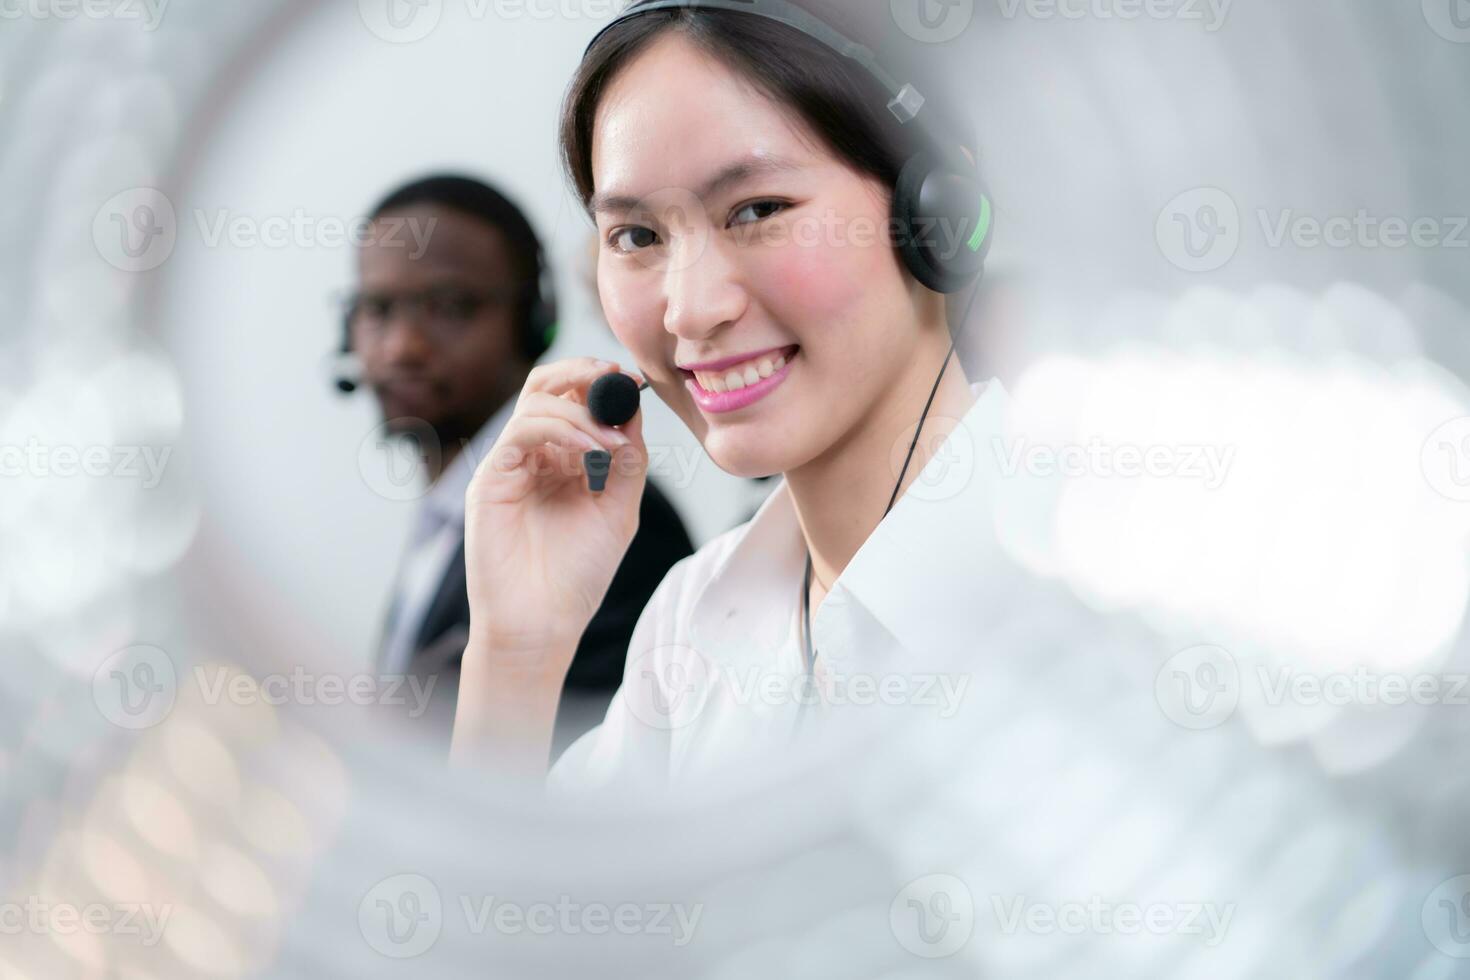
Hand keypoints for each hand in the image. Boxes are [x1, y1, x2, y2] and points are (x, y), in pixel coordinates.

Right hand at [463, 358, 648, 675]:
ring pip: (536, 403)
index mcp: (564, 460)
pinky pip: (520, 432)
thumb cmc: (576, 576)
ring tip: (611, 440)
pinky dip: (559, 430)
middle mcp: (535, 455)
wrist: (542, 623)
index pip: (576, 399)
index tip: (636, 381)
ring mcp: (510, 464)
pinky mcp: (491, 479)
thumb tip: (635, 411)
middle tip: (616, 378)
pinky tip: (589, 452)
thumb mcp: (617, 511)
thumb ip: (627, 463)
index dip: (603, 383)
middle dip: (583, 373)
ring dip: (581, 411)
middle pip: (547, 386)